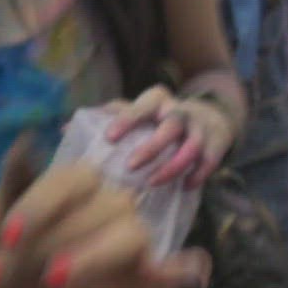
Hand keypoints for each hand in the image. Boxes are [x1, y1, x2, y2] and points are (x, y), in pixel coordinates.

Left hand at [0, 136, 210, 287]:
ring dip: (90, 257)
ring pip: (131, 234)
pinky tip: (190, 278)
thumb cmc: (8, 265)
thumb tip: (26, 139)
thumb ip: (13, 184)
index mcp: (75, 187)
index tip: (8, 238)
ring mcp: (133, 243)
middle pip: (102, 205)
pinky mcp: (148, 281)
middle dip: (53, 239)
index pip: (72, 178)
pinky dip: (186, 272)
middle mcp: (110, 207)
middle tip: (14, 272)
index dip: (40, 206)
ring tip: (54, 279)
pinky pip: (179, 272)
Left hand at [102, 84, 233, 188]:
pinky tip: (184, 187)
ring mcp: (201, 127)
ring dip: (173, 167)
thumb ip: (110, 115)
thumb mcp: (138, 109)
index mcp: (156, 101)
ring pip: (191, 147)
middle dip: (151, 148)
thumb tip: (71, 127)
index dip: (125, 121)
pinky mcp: (216, 143)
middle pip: (170, 127)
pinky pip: (210, 161)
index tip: (109, 138)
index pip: (140, 108)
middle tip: (130, 166)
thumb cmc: (159, 116)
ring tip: (153, 182)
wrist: (208, 114)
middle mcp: (180, 111)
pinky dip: (197, 175)